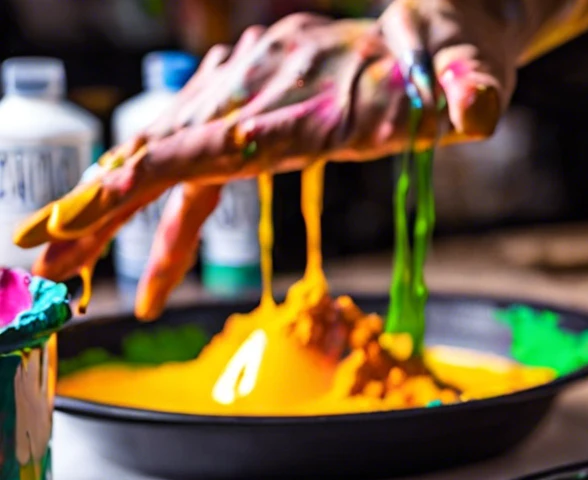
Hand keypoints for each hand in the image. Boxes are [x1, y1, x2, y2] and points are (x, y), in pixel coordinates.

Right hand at [15, 0, 587, 319]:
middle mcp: (266, 91)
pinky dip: (174, 220)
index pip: (207, 146)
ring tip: (70, 270)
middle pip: (166, 154)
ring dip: (118, 217)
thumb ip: (470, 96)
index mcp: (307, 102)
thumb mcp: (474, 78)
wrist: (445, 27)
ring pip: (172, 160)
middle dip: (99, 210)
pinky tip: (155, 273)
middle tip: (42, 261)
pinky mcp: (262, 109)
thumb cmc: (460, 58)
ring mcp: (258, 95)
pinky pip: (204, 170)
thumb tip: (475, 111)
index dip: (142, 187)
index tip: (83, 218)